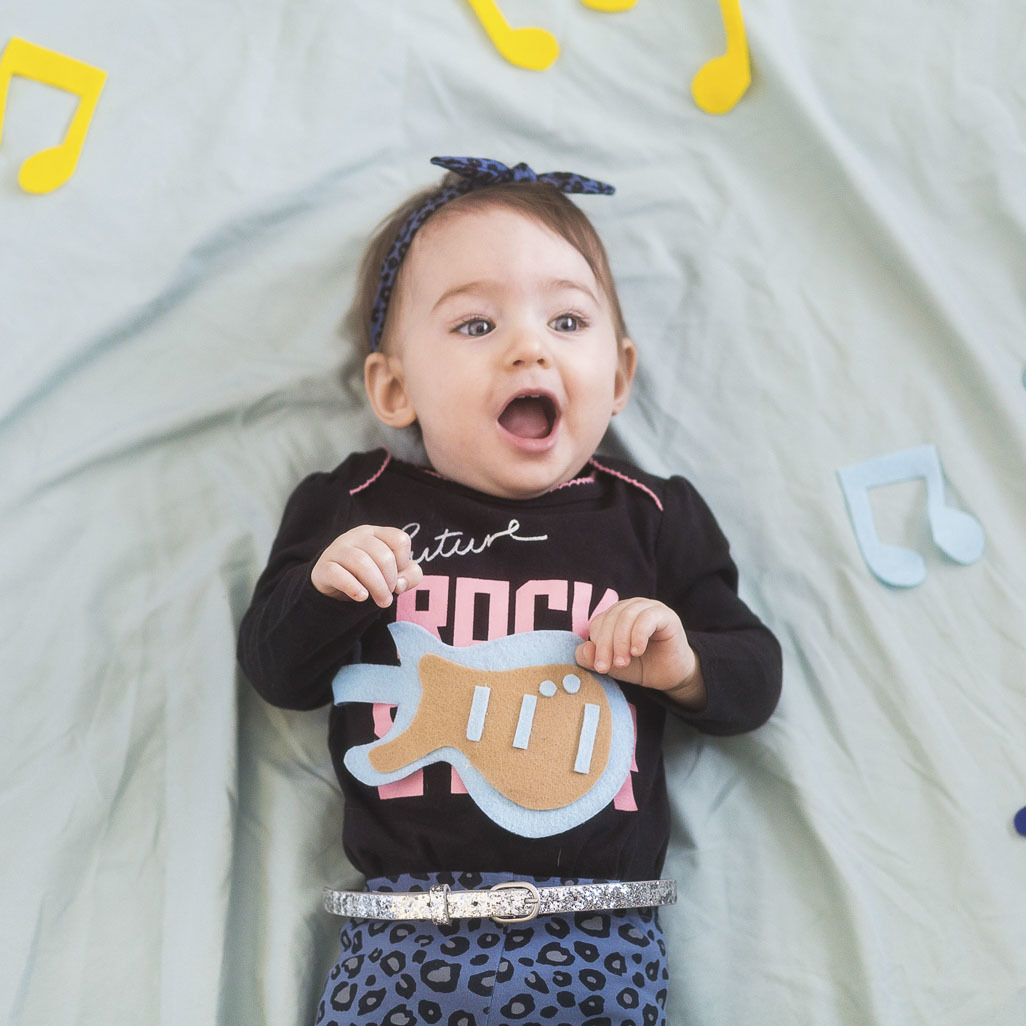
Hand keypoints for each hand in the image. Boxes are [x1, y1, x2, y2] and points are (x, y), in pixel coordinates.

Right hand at [311, 525, 422, 605]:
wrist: (333, 585)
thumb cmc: (369, 575)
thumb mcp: (394, 573)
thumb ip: (410, 575)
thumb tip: (400, 584)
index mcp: (376, 533)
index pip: (400, 539)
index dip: (404, 562)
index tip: (398, 576)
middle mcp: (356, 536)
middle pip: (383, 555)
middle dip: (391, 581)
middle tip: (388, 596)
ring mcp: (338, 549)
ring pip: (362, 563)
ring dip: (377, 587)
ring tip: (381, 601)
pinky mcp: (324, 567)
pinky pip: (338, 574)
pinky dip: (353, 587)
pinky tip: (362, 597)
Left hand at [575, 598, 705, 707]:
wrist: (671, 676)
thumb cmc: (641, 667)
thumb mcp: (613, 666)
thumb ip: (593, 659)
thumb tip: (583, 649)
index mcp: (616, 615)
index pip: (599, 622)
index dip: (597, 644)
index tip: (601, 667)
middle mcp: (632, 607)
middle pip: (611, 618)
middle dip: (606, 645)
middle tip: (607, 667)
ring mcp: (649, 608)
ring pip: (627, 616)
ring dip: (621, 641)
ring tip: (622, 662)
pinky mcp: (666, 615)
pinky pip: (647, 618)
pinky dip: (638, 636)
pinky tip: (637, 652)